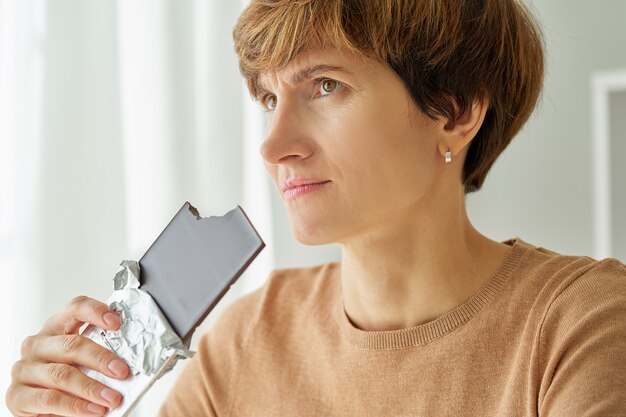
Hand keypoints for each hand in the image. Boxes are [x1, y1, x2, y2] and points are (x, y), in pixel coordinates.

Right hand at [6, 296, 130, 415]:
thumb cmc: (68, 379)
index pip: (75, 309)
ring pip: (61, 374)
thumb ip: (100, 354)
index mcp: (56, 328)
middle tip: (123, 371)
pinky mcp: (17, 396)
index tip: (117, 322)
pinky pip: (50, 399)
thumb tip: (132, 359)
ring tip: (112, 398)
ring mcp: (24, 369)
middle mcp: (37, 344)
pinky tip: (93, 410)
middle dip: (101, 358)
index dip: (96, 312)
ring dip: (91, 387)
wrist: (42, 409)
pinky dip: (75, 406)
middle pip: (71, 344)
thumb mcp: (83, 361)